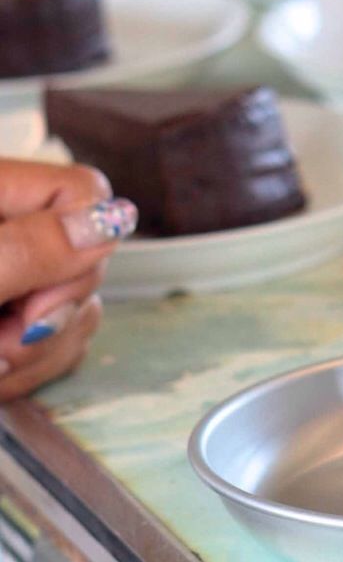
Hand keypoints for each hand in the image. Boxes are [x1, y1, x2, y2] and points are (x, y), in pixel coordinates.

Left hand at [0, 160, 136, 399]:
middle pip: (89, 258)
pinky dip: (30, 369)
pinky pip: (56, 343)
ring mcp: (9, 279)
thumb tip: (113, 220)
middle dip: (53, 318)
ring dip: (40, 354)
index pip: (83, 192)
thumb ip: (26, 248)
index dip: (79, 251)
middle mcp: (9, 233)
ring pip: (79, 308)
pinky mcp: (7, 321)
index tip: (29, 308)